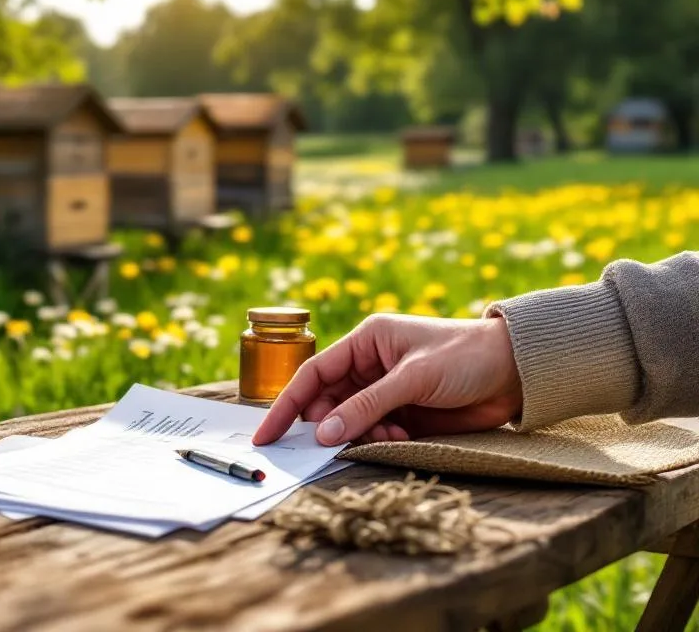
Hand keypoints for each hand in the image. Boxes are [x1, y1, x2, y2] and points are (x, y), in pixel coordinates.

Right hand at [251, 314, 522, 446]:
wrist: (519, 372)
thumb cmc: (466, 357)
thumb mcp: (412, 378)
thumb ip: (366, 406)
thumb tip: (323, 433)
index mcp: (366, 341)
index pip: (314, 374)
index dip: (287, 403)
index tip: (267, 433)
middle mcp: (370, 364)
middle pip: (328, 401)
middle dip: (327, 423)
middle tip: (328, 445)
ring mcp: (387, 390)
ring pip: (351, 420)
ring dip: (359, 433)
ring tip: (387, 434)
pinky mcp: (405, 413)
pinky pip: (375, 431)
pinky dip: (379, 439)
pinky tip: (401, 436)